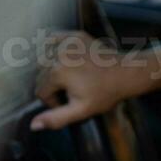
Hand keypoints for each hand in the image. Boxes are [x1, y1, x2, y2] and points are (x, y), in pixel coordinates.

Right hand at [30, 29, 146, 130]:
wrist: (126, 72)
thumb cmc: (105, 93)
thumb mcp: (81, 111)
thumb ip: (56, 119)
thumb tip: (33, 125)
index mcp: (56, 72)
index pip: (40, 91)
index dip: (53, 102)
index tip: (68, 103)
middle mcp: (57, 54)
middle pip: (41, 75)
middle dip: (52, 85)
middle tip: (72, 91)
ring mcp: (65, 42)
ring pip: (45, 59)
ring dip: (52, 69)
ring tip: (71, 77)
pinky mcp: (73, 35)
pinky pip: (54, 42)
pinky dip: (55, 49)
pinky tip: (67, 59)